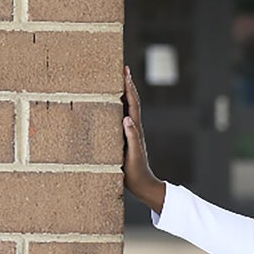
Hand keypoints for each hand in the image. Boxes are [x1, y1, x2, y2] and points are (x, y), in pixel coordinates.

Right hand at [123, 67, 166, 214]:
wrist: (143, 185)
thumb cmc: (136, 172)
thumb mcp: (132, 155)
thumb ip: (132, 138)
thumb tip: (128, 119)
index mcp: (135, 129)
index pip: (132, 103)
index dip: (129, 87)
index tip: (125, 72)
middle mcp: (133, 128)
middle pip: (131, 101)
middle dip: (126, 84)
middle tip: (121, 68)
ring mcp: (130, 133)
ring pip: (126, 108)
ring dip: (123, 94)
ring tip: (116, 80)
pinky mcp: (125, 139)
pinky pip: (120, 118)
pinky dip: (117, 108)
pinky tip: (111, 106)